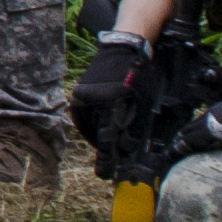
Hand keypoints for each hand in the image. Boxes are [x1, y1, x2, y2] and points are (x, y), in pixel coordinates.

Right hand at [69, 31, 164, 166]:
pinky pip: (83, 116)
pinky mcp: (79, 92)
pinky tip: (100, 126)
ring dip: (99, 136)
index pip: (109, 138)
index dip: (107, 159)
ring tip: (108, 141)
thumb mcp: (142, 103)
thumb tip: (128, 152)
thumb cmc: (139, 75)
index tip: (104, 174)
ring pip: (89, 126)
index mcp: (113, 102)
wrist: (124, 47)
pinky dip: (91, 124)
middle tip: (109, 160)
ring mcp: (84, 95)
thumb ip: (135, 128)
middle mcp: (94, 99)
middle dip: (104, 148)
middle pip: (97, 134)